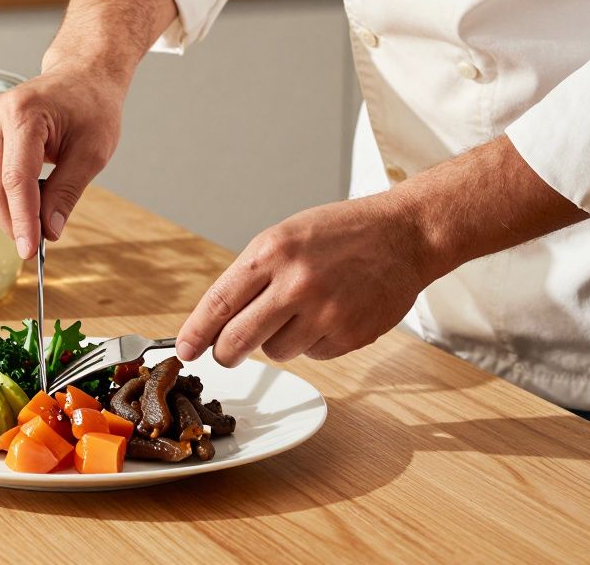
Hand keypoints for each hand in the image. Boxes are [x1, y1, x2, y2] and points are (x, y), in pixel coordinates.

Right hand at [0, 62, 126, 257]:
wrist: (81, 76)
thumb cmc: (91, 106)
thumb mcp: (92, 152)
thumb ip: (67, 192)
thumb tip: (49, 231)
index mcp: (23, 113)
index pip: (16, 179)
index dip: (22, 220)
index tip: (30, 250)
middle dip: (13, 221)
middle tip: (36, 243)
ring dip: (7, 211)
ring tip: (37, 217)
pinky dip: (2, 195)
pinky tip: (25, 197)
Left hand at [175, 194, 435, 365]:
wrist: (405, 235)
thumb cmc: (340, 234)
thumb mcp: (284, 238)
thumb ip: (251, 276)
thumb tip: (216, 321)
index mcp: (272, 252)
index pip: (219, 303)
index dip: (196, 332)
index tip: (184, 350)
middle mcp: (296, 284)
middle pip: (238, 340)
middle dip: (225, 352)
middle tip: (225, 352)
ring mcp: (325, 313)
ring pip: (275, 352)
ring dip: (279, 341)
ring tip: (304, 309)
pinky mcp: (350, 335)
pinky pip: (312, 355)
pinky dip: (314, 342)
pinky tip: (332, 314)